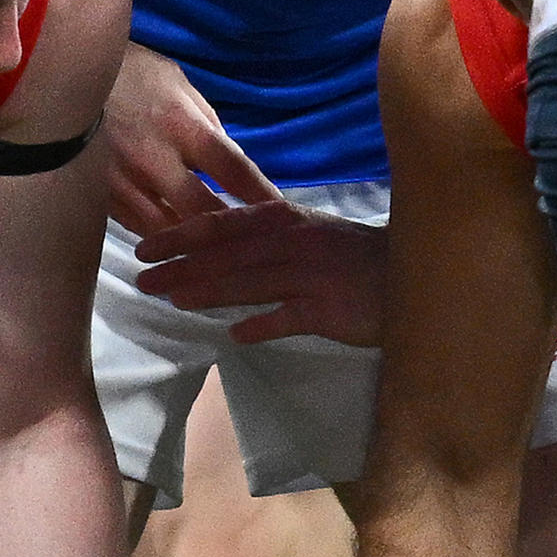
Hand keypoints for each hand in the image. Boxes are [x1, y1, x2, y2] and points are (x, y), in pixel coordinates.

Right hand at [98, 46, 279, 241]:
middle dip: (232, 233)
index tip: (285, 215)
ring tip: (219, 257)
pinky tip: (176, 246)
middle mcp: (154, 159)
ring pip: (169, 231)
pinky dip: (161, 238)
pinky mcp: (98, 195)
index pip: (234, 170)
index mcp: (181, 124)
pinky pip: (137, 228)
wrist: (57, 74)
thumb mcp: (177, 83)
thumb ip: (205, 125)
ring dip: (195, 245)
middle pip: (204, 212)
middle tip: (254, 246)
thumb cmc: (127, 72)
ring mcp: (122, 182)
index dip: (262, 196)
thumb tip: (228, 167)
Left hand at [132, 198, 383, 347]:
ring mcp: (312, 276)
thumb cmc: (356, 255)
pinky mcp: (330, 310)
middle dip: (181, 266)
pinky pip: (290, 318)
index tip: (145, 247)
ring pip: (251, 283)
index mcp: (286, 221)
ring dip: (208, 292)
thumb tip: (219, 246)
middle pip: (227, 255)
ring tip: (172, 301)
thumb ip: (267, 237)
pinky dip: (262, 326)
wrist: (414, 272)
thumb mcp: (310, 232)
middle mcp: (293, 243)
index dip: (181, 236)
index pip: (223, 225)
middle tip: (143, 280)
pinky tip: (234, 336)